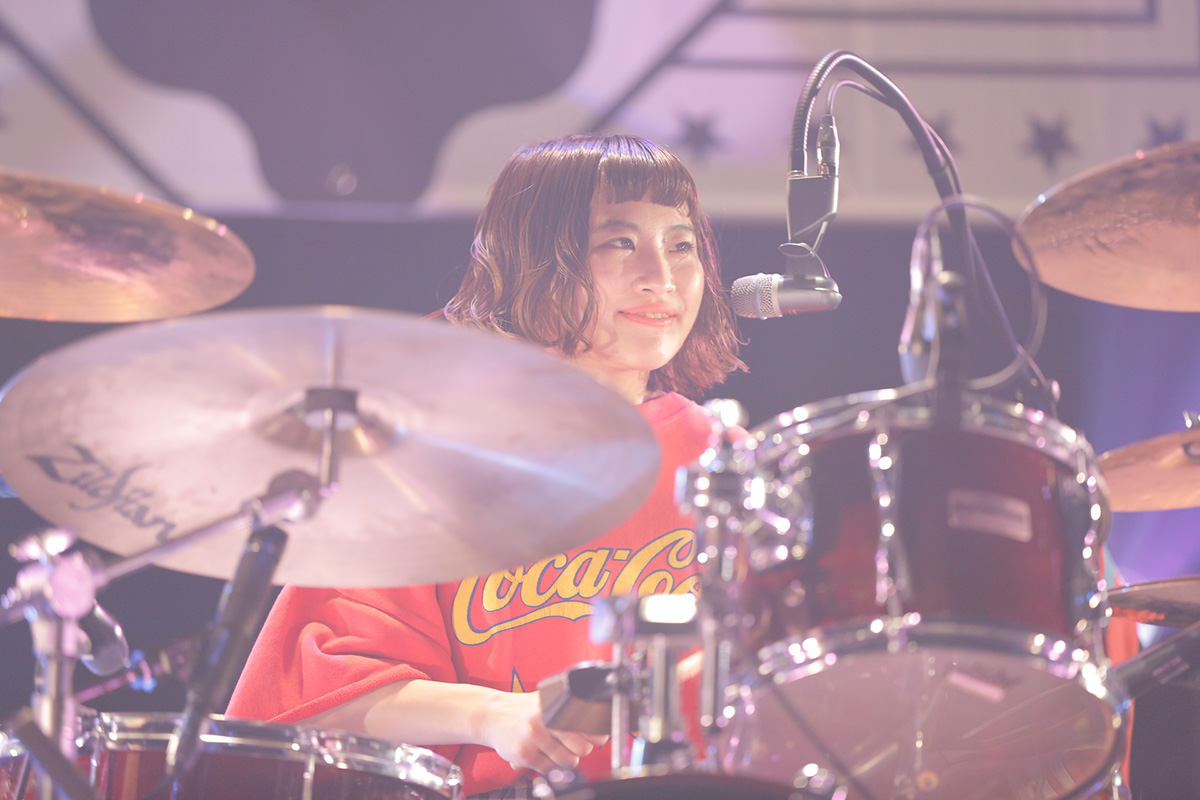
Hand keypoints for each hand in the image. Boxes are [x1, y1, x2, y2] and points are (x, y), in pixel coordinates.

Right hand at [476, 691, 607, 773]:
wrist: (492, 715)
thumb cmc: (525, 710)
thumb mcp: (547, 701)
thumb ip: (571, 711)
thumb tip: (601, 731)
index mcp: (554, 703)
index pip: (587, 722)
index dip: (597, 734)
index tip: (598, 737)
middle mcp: (545, 718)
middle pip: (582, 746)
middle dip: (582, 749)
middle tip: (574, 745)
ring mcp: (534, 736)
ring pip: (568, 760)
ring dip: (568, 759)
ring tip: (557, 750)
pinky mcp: (524, 753)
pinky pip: (550, 768)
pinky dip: (550, 765)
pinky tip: (543, 754)